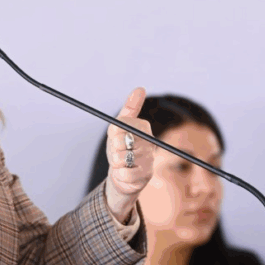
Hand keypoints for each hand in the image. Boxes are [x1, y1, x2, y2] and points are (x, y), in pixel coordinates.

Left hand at [104, 87, 154, 222]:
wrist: (121, 173)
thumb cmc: (120, 147)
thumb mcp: (118, 128)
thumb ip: (128, 109)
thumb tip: (140, 89)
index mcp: (144, 127)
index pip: (125, 124)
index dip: (115, 132)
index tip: (115, 136)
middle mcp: (150, 142)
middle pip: (122, 141)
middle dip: (114, 148)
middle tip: (117, 151)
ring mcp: (149, 159)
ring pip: (122, 158)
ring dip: (116, 162)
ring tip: (121, 162)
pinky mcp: (146, 175)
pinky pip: (125, 173)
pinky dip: (119, 174)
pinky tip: (124, 172)